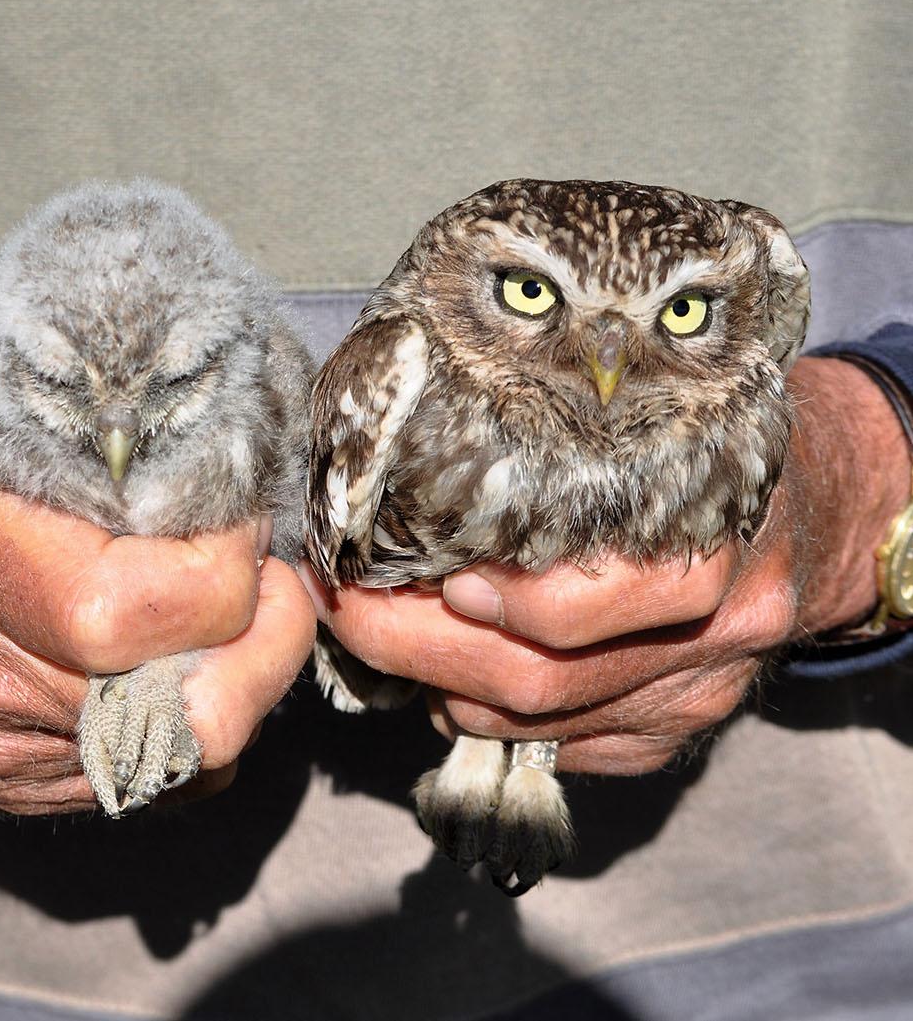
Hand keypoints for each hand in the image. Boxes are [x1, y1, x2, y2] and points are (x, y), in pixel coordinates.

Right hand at [0, 475, 315, 814]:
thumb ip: (90, 437)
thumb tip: (210, 446)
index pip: (185, 605)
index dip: (240, 557)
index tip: (237, 512)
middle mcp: (0, 687)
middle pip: (208, 710)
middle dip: (273, 643)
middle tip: (275, 581)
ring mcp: (5, 753)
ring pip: (191, 758)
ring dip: (238, 686)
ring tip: (233, 619)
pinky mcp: (8, 786)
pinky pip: (146, 785)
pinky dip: (187, 730)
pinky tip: (180, 670)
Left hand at [311, 357, 909, 774]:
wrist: (820, 501)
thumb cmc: (694, 438)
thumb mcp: (631, 417)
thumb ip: (541, 454)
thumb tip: (398, 497)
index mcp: (702, 525)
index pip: (566, 608)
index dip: (461, 606)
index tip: (379, 572)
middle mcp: (717, 621)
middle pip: (541, 679)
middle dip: (419, 651)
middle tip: (349, 613)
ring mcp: (708, 686)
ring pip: (546, 724)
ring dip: (448, 691)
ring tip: (396, 640)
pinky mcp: (690, 729)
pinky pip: (575, 751)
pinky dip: (501, 723)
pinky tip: (464, 682)